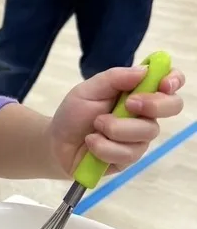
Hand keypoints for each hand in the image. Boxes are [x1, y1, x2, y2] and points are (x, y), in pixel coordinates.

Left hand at [47, 65, 184, 177]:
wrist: (55, 144)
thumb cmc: (73, 114)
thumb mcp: (87, 90)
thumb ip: (114, 78)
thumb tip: (144, 69)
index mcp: (136, 92)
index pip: (167, 83)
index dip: (172, 80)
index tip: (164, 83)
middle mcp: (144, 114)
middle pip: (172, 106)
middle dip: (154, 105)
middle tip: (128, 104)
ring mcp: (139, 137)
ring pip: (146, 132)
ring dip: (115, 128)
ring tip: (95, 126)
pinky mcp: (129, 158)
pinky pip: (127, 153)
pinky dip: (104, 146)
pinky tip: (91, 143)